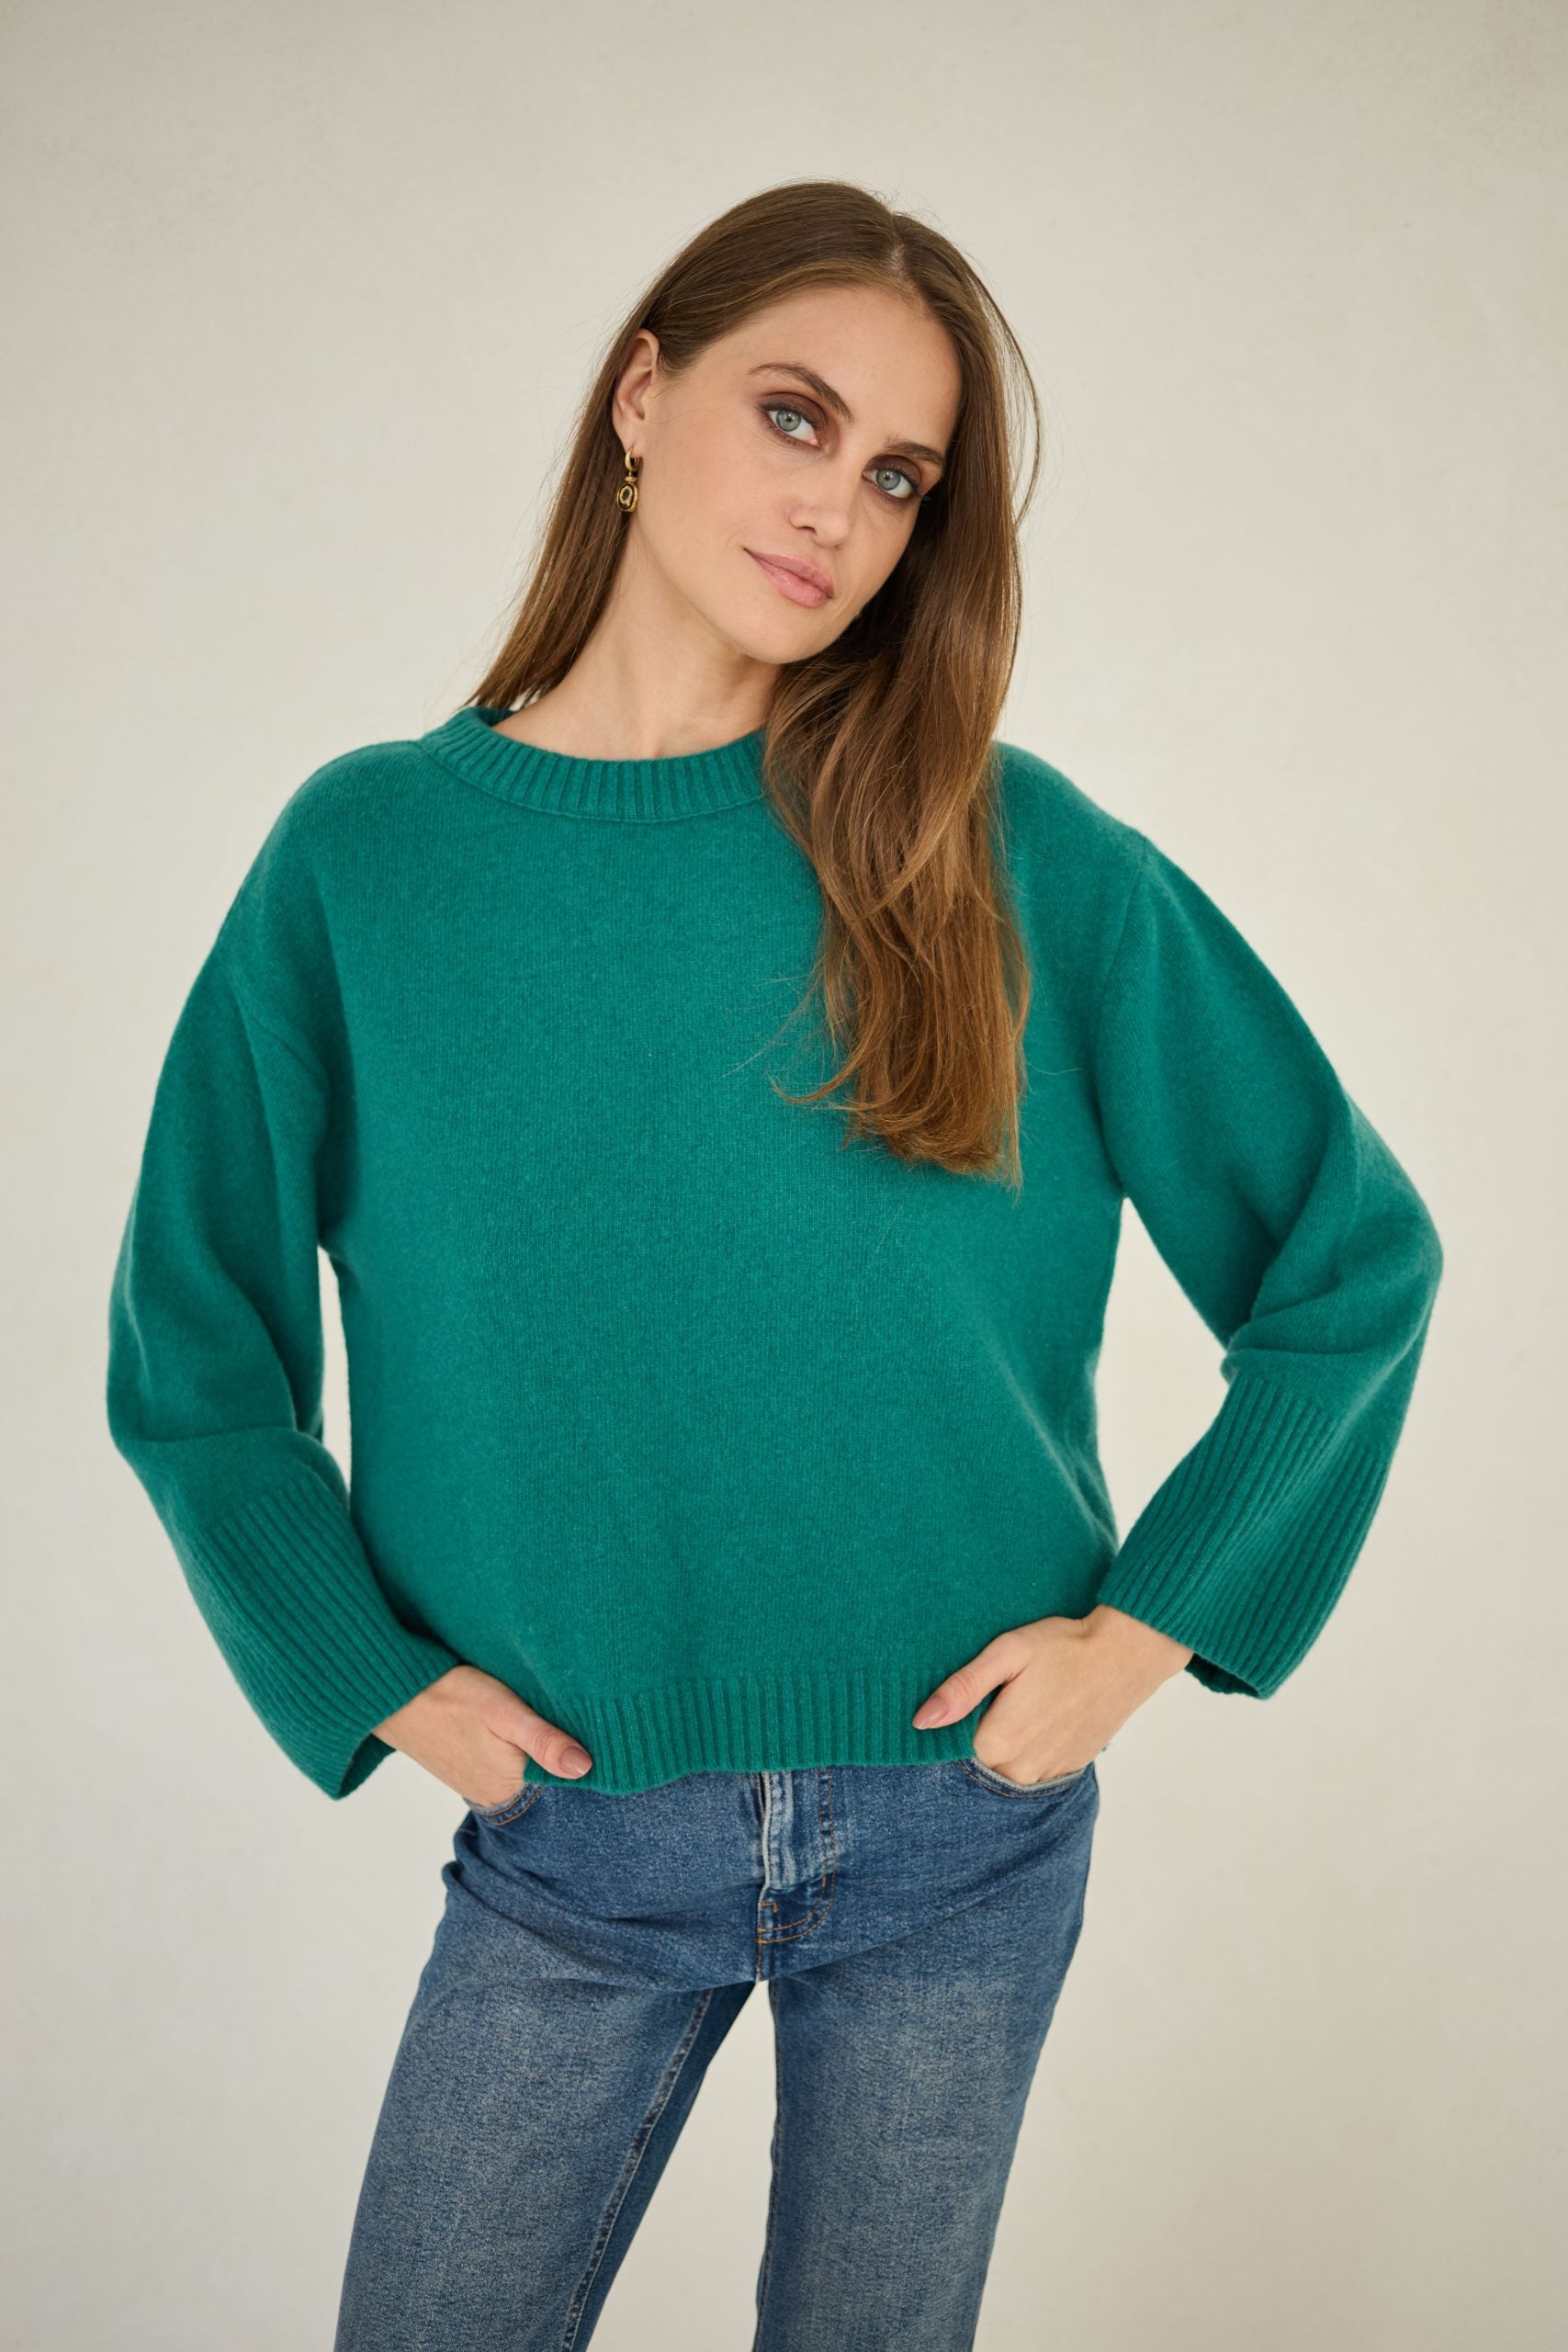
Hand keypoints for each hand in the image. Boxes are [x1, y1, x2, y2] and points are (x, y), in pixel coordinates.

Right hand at [373, 1665, 593, 1806]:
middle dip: (549, 1747)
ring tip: (527, 1713)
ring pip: (517, 1764)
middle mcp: (491, 1794)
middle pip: (538, 1771)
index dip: (572, 1749)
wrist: (391, 1693)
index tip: (581, 1722)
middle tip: (550, 1708)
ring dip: (525, 1744)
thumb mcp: (504, 1712)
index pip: (559, 1776)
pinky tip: (501, 1722)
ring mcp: (474, 1782)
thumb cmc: (450, 1697)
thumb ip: (543, 1741)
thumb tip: (585, 1767)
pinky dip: (504, 1744)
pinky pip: (495, 1759)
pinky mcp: (461, 1766)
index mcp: (507, 1788)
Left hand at [911, 1605, 1192, 1782]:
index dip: (961, 1715)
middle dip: (983, 1728)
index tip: (981, 1690)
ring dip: (1008, 1741)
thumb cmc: (1063, 1647)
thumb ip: (962, 1689)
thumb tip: (921, 1722)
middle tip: (1008, 1691)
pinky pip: (1033, 1768)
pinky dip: (1032, 1747)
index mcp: (997, 1742)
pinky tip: (1045, 1716)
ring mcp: (1046, 1773)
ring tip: (1028, 1701)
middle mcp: (1019, 1769)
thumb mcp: (1006, 1654)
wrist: (1126, 1655)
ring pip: (1006, 1766)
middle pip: (979, 1757)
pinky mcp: (1068, 1769)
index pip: (952, 1743)